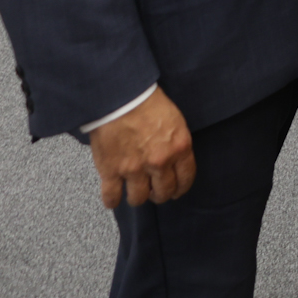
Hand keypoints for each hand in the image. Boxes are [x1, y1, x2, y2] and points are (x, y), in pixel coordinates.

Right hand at [89, 87, 195, 209]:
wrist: (120, 97)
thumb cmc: (148, 102)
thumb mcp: (175, 121)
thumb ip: (176, 144)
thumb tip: (174, 159)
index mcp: (179, 148)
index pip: (185, 179)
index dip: (180, 188)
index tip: (175, 191)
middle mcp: (159, 162)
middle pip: (163, 192)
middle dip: (160, 194)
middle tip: (154, 191)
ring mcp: (134, 169)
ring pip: (139, 198)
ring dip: (138, 197)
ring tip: (134, 191)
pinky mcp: (111, 171)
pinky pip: (112, 196)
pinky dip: (111, 200)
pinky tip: (112, 198)